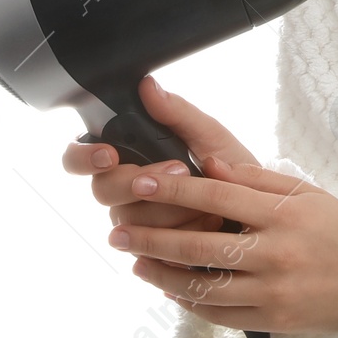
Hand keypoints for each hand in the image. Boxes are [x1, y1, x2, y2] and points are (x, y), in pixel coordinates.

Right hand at [61, 75, 258, 254]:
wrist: (258, 214)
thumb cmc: (231, 172)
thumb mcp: (210, 136)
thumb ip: (178, 113)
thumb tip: (148, 85)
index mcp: (127, 158)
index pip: (78, 157)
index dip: (84, 157)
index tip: (109, 154)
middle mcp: (123, 191)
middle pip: (102, 190)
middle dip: (139, 182)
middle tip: (180, 171)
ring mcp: (133, 224)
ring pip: (126, 221)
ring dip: (170, 210)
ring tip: (207, 202)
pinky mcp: (149, 252)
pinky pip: (148, 250)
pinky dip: (181, 236)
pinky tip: (206, 226)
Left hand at [106, 82, 337, 334]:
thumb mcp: (305, 193)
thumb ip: (255, 178)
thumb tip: (207, 161)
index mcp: (283, 214)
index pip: (216, 198)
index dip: (173, 190)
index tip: (139, 182)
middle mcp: (275, 253)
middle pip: (198, 247)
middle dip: (151, 238)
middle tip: (117, 232)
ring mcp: (272, 291)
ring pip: (201, 286)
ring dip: (161, 275)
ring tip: (136, 263)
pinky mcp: (272, 320)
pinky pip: (218, 314)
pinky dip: (189, 302)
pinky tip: (170, 289)